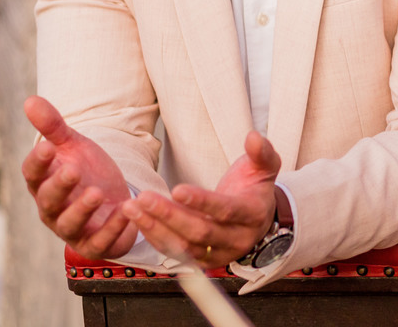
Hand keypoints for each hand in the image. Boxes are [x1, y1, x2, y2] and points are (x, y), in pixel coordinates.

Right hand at [21, 96, 137, 258]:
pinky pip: (100, 241)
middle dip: (59, 185)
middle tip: (73, 170)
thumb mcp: (74, 146)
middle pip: (48, 200)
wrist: (113, 198)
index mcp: (43, 184)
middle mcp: (52, 209)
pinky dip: (112, 228)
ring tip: (97, 193)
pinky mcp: (95, 243)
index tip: (48, 146)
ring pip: (70, 224)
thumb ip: (53, 127)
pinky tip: (126, 212)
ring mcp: (72, 229)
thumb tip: (30, 100)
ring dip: (82, 210)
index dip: (38, 162)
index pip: (32, 174)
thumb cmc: (87, 171)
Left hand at [121, 131, 280, 268]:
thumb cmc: (255, 187)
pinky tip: (139, 219)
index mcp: (253, 215)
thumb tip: (253, 136)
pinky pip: (176, 253)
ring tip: (132, 208)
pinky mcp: (203, 261)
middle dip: (169, 215)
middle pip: (200, 232)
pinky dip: (156, 236)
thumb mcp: (265, 166)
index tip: (176, 190)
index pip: (226, 211)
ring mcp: (219, 254)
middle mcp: (237, 239)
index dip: (201, 202)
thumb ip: (261, 152)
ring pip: (184, 247)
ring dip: (155, 228)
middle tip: (142, 197)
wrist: (257, 218)